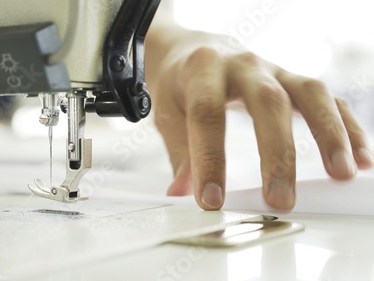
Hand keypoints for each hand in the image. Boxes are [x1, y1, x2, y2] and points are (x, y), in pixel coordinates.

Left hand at [145, 24, 373, 210]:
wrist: (195, 48)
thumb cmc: (180, 81)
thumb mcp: (168, 111)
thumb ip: (179, 152)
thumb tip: (180, 193)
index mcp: (202, 69)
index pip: (207, 114)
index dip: (209, 158)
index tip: (211, 199)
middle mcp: (242, 64)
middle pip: (267, 102)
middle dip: (276, 153)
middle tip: (279, 199)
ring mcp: (272, 69)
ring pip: (308, 94)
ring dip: (328, 134)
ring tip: (339, 174)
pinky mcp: (292, 79)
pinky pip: (327, 99)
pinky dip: (345, 127)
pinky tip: (359, 158)